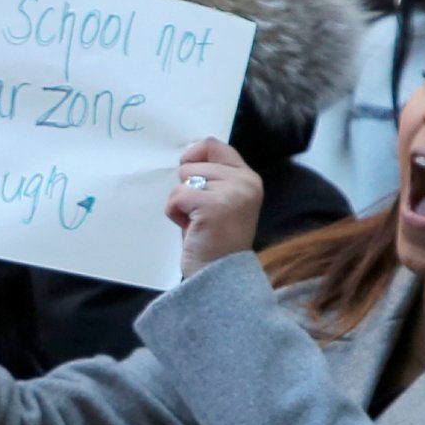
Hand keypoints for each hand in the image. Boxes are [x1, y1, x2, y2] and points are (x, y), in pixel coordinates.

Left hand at [165, 137, 262, 274]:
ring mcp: (233, 193)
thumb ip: (212, 178)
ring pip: (183, 179)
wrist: (220, 279)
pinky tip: (191, 229)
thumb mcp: (221, 201)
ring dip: (181, 203)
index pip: (213, 145)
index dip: (193, 156)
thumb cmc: (214, 241)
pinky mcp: (215, 206)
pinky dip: (174, 213)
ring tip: (198, 223)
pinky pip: (176, 197)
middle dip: (186, 189)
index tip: (189, 179)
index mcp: (249, 178)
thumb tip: (186, 157)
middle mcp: (246, 182)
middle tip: (200, 215)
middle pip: (192, 163)